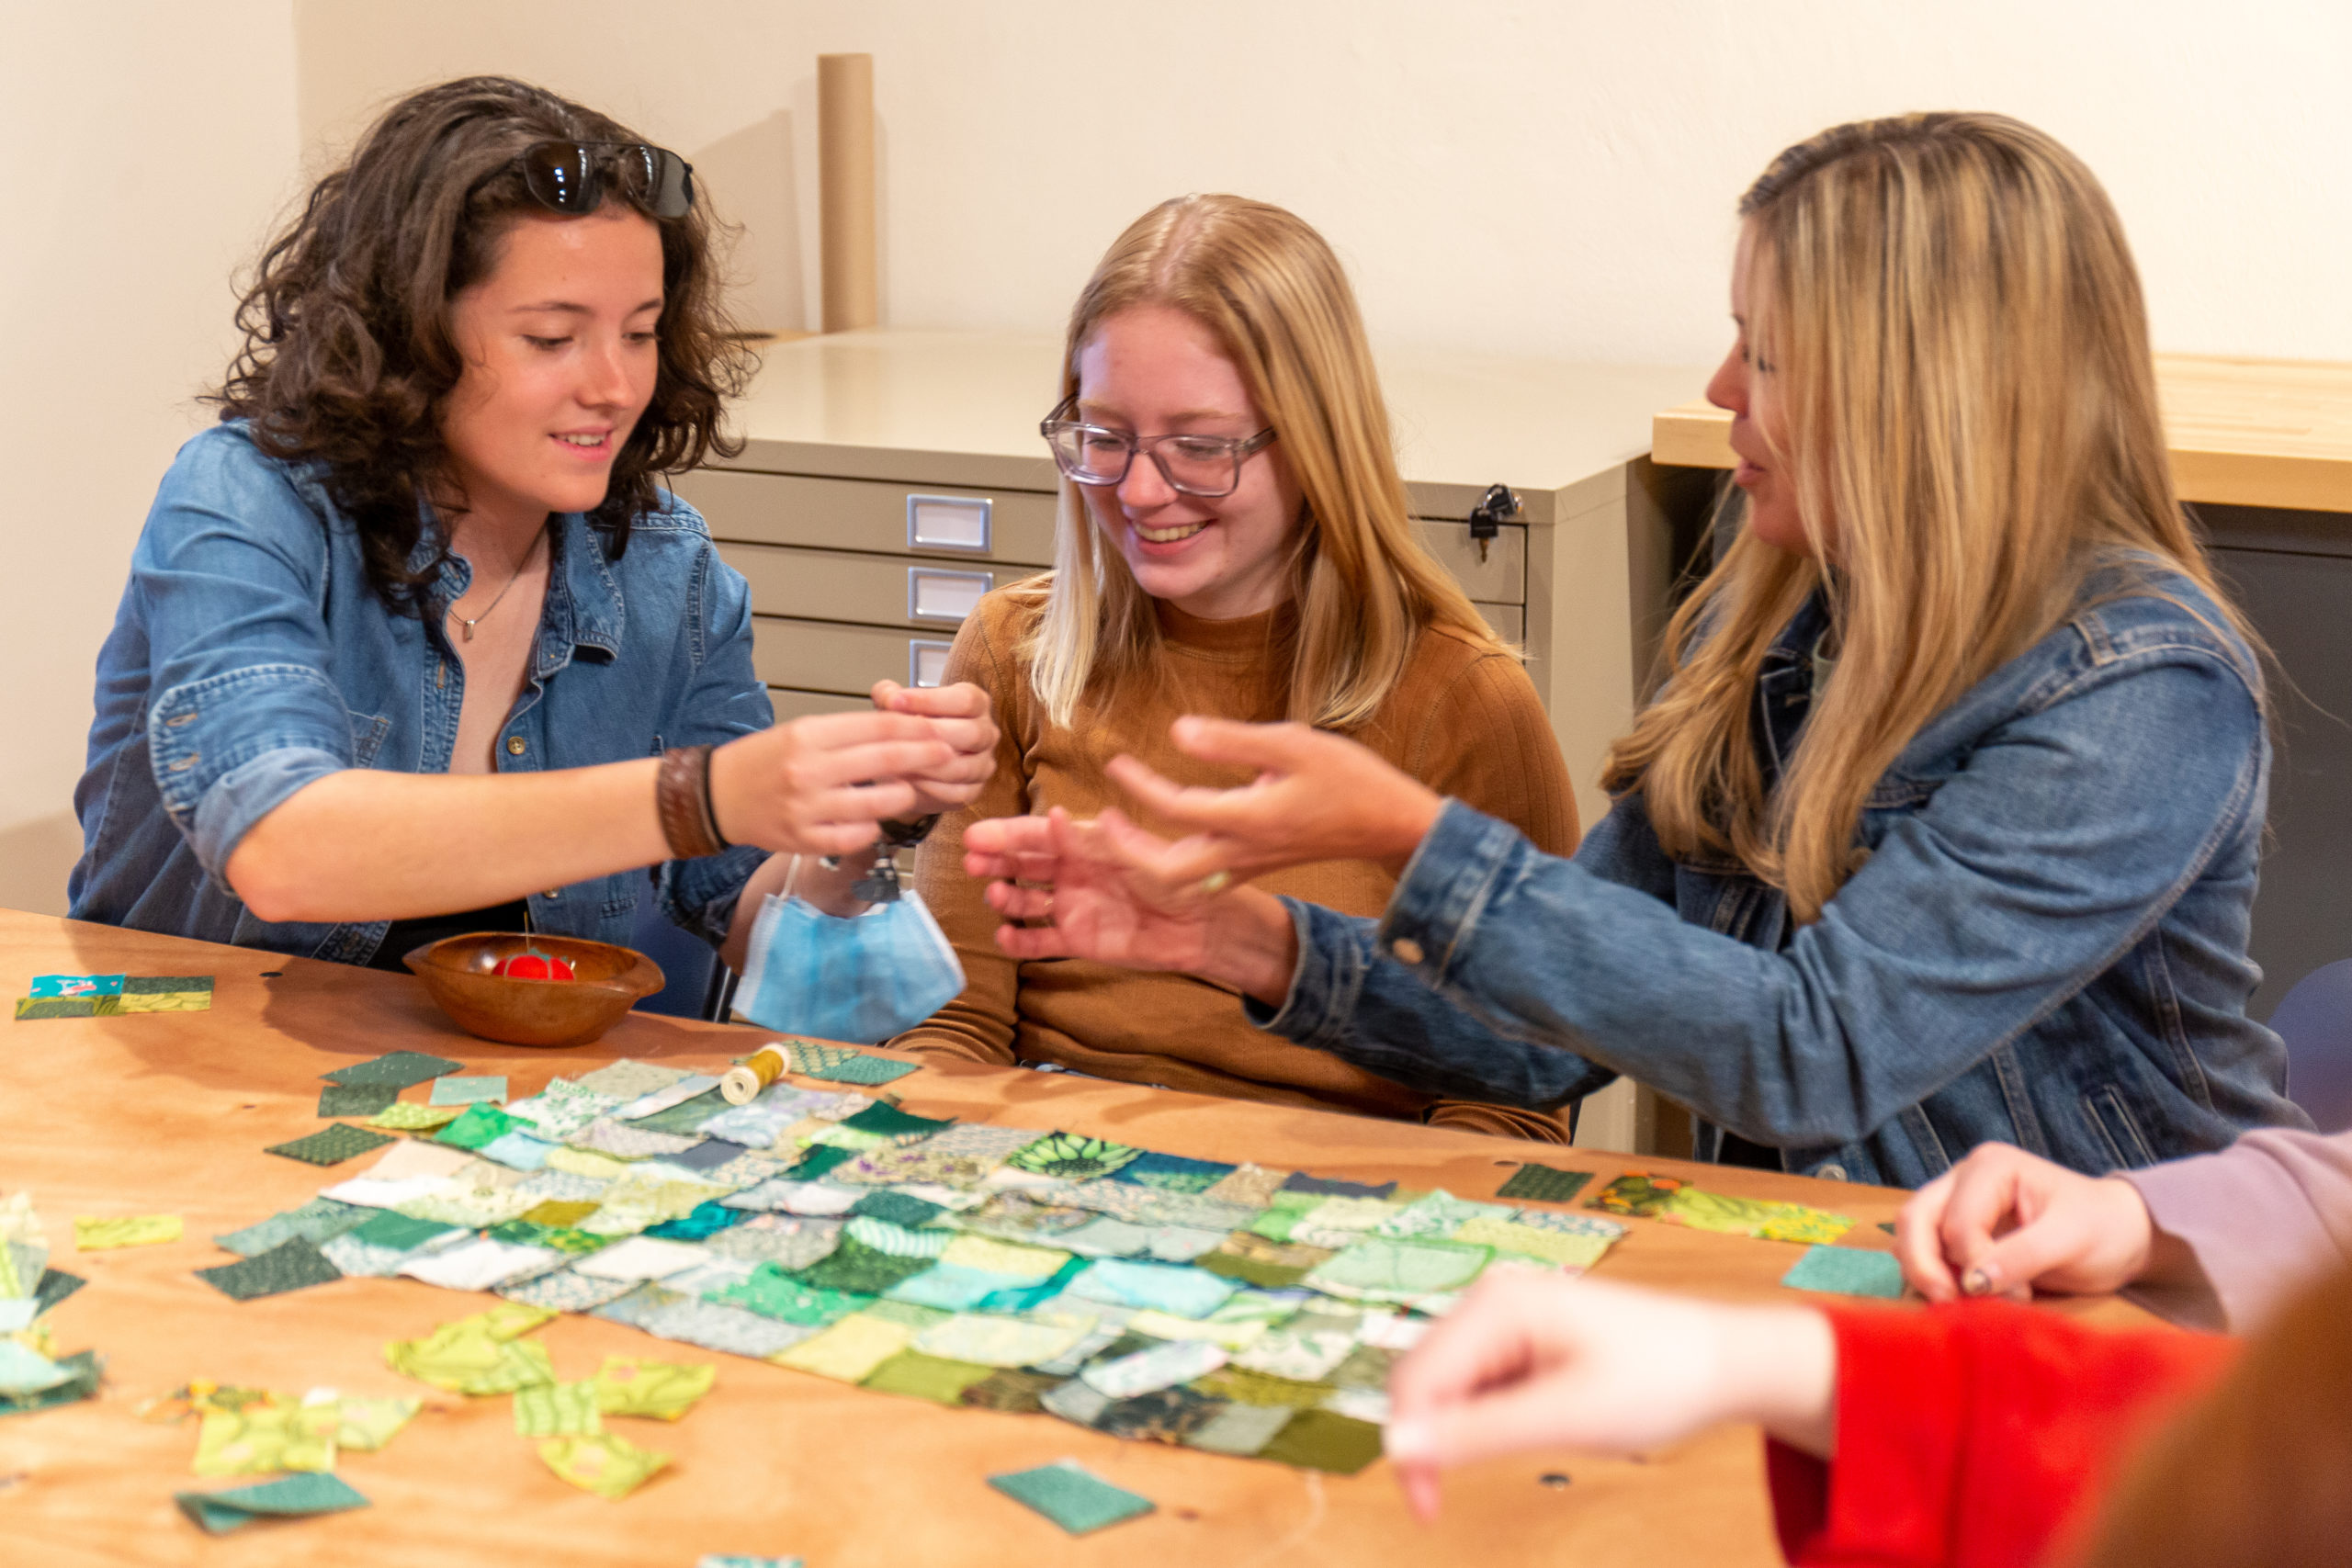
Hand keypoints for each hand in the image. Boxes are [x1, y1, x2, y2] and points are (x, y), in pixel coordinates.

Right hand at [708, 711, 951, 857]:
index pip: (877, 726)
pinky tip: (873, 820)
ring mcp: (808, 809)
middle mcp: (809, 770)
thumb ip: (846, 733)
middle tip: (948, 755)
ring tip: (909, 789)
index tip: (938, 729)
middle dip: (925, 756)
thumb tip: (902, 732)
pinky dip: (873, 828)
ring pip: (879, 804)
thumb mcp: (799, 732)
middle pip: (885, 760)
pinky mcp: (805, 840)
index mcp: (808, 735)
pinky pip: (858, 837)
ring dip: (904, 795)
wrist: (715, 797)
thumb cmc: (763, 761)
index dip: (915, 727)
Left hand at [872, 679, 997, 814]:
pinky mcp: (973, 791)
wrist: (913, 763)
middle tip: (898, 735)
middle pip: (972, 734)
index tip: (895, 701)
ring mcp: (983, 764)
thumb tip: (888, 697)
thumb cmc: (910, 725)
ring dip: (928, 764)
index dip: (930, 700)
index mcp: (976, 703)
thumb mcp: (897, 704)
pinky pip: (956, 793)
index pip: (965, 699)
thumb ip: (889, 695)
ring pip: (963, 767)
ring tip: (897, 759)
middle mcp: (986, 733)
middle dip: (931, 734)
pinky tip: (905, 779)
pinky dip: (928, 788)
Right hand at [966, 808, 1300, 999]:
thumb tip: (1056, 817)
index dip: (1006, 835)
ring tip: (996, 896)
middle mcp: (1073, 872)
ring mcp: (1072, 906)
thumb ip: (1095, 841)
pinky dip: (1018, 940)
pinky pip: (1039, 940)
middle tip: (972, 862)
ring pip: (1025, 901)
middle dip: (995, 861)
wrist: (1203, 926)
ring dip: (1005, 898)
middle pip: (1023, 865)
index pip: (1038, 835)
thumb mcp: (1139, 855)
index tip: (975, 835)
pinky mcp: (1078, 939)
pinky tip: (1004, 937)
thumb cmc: (1177, 881)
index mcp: (1086, 844)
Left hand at [1103, 717, 1444, 883]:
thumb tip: (1177, 732)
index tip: (1114, 762)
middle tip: (1103, 821)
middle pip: (1165, 870)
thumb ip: (1232, 740)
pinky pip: (1205, 877)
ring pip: (1183, 879)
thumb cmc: (1350, 779)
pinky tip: (1171, 842)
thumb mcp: (1293, 744)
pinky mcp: (1261, 865)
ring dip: (1146, 861)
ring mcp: (1251, 864)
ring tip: (1126, 831)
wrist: (1392, 824)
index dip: (1139, 786)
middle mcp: (1242, 850)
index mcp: (1248, 819)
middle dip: (1127, 849)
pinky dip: (1175, 864)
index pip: (1175, 809)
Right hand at [1384, 1272, 1836, 1522]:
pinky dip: (1485, 1418)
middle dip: (1427, 1440)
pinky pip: (1478, 1382)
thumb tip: (1398, 1446)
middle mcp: (1492, 1300)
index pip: (1416, 1379)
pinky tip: (1528, 1430)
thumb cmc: (1660, 1379)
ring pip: (1446, 1383)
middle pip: (1423, 1378)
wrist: (1724, 1362)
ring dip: (1457, 1429)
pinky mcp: (1523, 1337)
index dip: (1409, 1445)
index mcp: (1496, 1305)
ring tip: (1516, 1453)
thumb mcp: (1566, 1418)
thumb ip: (1478, 1432)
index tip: (1426, 1508)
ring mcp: (1507, 1316)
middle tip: (1439, 1505)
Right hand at [1895, 1141, 2160, 1302]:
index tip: (2016, 1296)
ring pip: (1912, 1235)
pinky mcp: (1956, 1229)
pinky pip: (1925, 1251)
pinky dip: (1933, 1275)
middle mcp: (1963, 1178)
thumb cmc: (2104, 1230)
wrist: (2121, 1237)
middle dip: (1925, 1265)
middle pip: (1916, 1218)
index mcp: (1991, 1168)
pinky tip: (1960, 1296)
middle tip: (1949, 1304)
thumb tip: (1973, 1282)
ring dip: (1927, 1272)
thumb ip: (2022, 1256)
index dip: (1975, 1264)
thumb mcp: (2070, 1241)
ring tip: (1959, 1303)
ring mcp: (1955, 1202)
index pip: (1958, 1221)